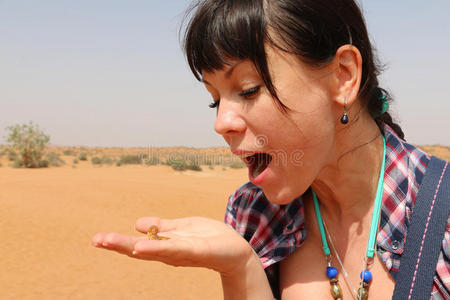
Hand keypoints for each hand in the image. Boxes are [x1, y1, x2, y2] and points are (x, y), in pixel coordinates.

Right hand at [91, 216, 254, 276]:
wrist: (236, 249)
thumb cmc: (210, 237)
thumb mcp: (183, 227)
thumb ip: (162, 226)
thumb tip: (136, 225)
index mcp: (165, 244)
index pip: (138, 243)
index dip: (119, 241)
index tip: (97, 239)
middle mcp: (169, 252)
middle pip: (140, 249)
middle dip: (117, 244)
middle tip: (96, 240)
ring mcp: (181, 253)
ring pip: (153, 249)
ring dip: (131, 246)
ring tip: (110, 242)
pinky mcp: (196, 250)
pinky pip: (174, 249)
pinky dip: (156, 248)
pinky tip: (140, 246)